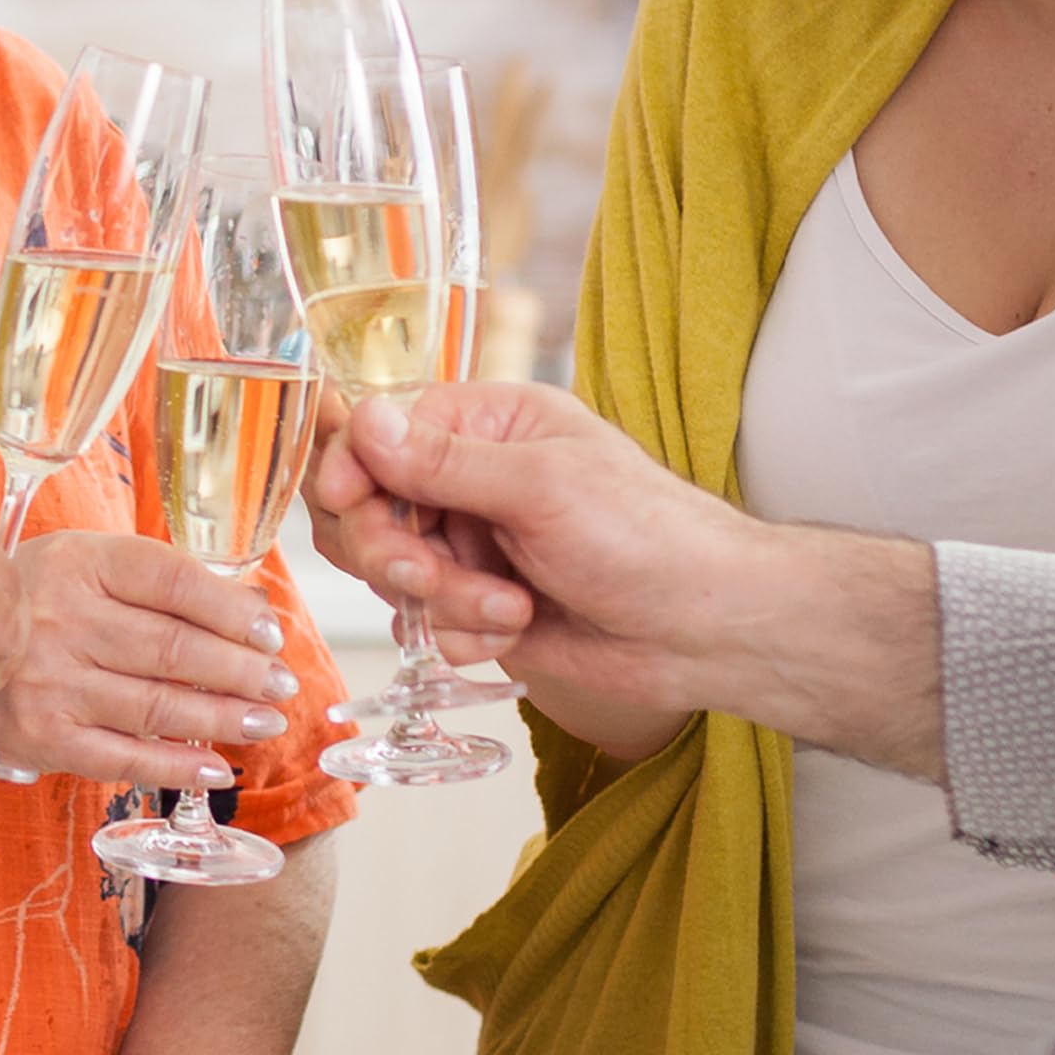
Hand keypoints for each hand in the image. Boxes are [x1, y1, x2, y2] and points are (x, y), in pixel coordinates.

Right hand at [0, 529, 296, 792]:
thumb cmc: (46, 599)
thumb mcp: (96, 564)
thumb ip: (168, 582)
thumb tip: (254, 611)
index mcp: (79, 562)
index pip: (174, 583)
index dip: (232, 612)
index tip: (269, 634)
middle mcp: (59, 619)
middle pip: (173, 649)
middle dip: (242, 671)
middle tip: (280, 685)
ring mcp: (48, 682)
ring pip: (157, 706)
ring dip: (223, 719)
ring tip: (264, 722)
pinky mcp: (41, 736)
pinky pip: (123, 758)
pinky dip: (176, 766)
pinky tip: (216, 767)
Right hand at [304, 383, 754, 706]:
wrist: (704, 631)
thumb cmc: (648, 538)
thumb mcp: (541, 487)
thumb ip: (443, 461)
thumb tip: (365, 419)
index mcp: (488, 424)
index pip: (378, 434)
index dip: (353, 471)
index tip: (350, 503)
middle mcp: (469, 481)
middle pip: (367, 510)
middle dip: (396, 552)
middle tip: (431, 575)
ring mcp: (470, 546)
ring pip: (391, 575)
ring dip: (444, 600)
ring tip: (510, 607)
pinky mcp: (476, 605)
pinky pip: (425, 624)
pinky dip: (465, 634)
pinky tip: (518, 629)